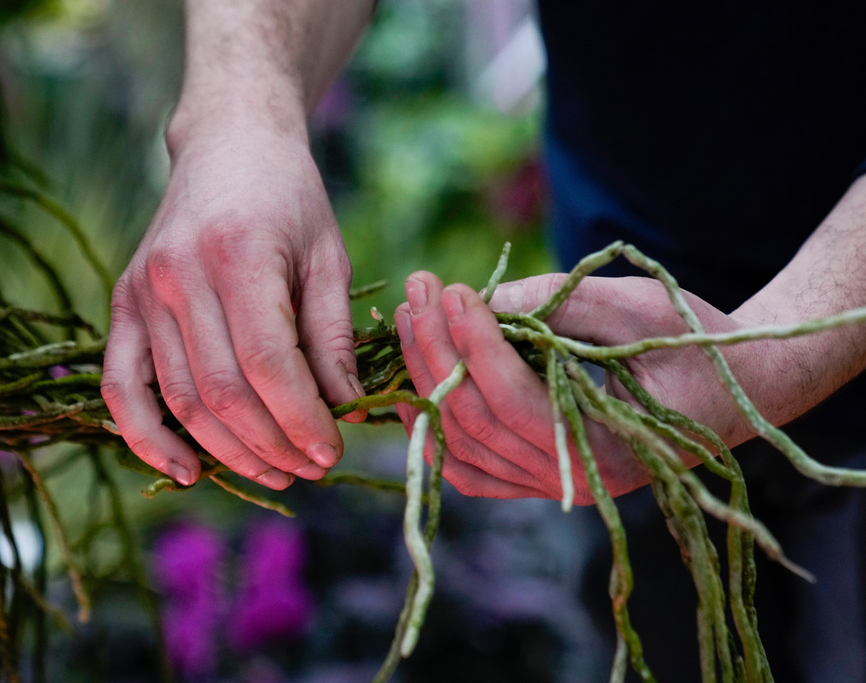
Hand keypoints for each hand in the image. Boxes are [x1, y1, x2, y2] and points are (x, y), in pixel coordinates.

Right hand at [102, 123, 364, 489]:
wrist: (229, 145)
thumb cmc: (290, 199)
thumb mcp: (327, 258)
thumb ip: (332, 336)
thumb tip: (345, 411)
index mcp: (239, 255)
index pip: (268, 364)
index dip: (302, 419)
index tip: (333, 452)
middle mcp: (179, 275)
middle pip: (222, 393)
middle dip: (272, 445)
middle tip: (311, 468)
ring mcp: (142, 291)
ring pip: (179, 400)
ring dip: (227, 452)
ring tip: (274, 473)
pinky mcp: (124, 303)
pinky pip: (121, 386)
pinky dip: (147, 437)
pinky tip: (185, 471)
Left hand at [393, 271, 756, 501]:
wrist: (732, 387)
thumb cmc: (695, 342)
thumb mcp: (637, 309)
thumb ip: (562, 305)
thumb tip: (483, 301)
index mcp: (608, 448)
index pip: (514, 401)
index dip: (475, 345)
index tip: (453, 289)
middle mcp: (572, 480)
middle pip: (475, 421)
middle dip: (436, 350)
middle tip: (419, 289)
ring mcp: (551, 484)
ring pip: (462, 444)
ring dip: (425, 380)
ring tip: (408, 318)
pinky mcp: (538, 476)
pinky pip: (470, 467)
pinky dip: (434, 431)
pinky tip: (410, 386)